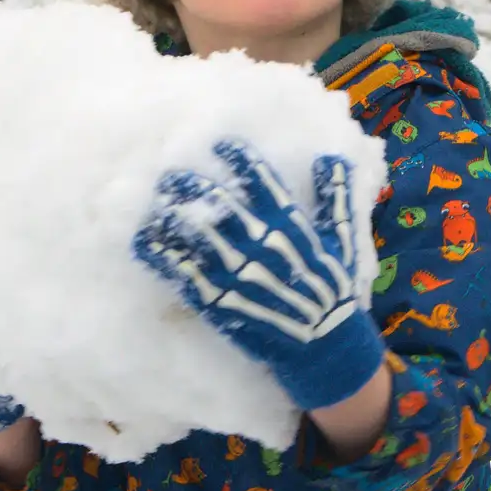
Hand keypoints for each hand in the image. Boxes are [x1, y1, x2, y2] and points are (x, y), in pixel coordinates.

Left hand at [132, 139, 385, 410]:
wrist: (327, 346)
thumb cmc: (336, 289)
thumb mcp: (346, 240)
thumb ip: (337, 197)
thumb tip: (330, 156)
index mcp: (292, 229)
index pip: (263, 185)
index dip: (241, 162)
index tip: (220, 144)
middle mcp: (262, 248)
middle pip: (221, 209)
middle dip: (194, 188)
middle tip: (171, 175)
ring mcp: (239, 276)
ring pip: (199, 239)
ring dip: (174, 217)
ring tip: (156, 200)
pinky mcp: (221, 302)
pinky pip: (185, 276)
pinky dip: (163, 257)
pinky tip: (144, 241)